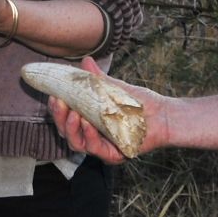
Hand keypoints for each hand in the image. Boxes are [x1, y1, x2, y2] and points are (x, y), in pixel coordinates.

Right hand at [48, 62, 168, 164]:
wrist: (164, 114)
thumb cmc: (139, 103)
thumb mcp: (114, 88)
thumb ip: (97, 79)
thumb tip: (85, 61)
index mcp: (88, 122)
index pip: (66, 119)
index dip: (56, 110)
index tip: (53, 95)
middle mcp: (93, 137)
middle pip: (67, 133)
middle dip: (59, 118)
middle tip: (59, 103)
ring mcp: (103, 147)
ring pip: (77, 144)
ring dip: (72, 129)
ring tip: (74, 114)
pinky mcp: (115, 155)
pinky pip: (96, 150)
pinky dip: (90, 137)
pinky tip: (88, 125)